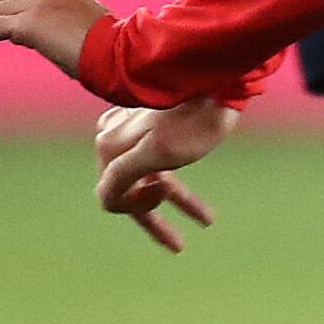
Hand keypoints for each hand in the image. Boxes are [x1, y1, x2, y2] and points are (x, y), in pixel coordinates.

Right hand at [93, 100, 233, 249]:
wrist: (220, 78)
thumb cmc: (193, 120)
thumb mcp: (158, 153)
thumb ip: (123, 175)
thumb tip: (104, 198)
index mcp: (109, 145)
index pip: (111, 197)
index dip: (138, 206)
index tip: (165, 191)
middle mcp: (113, 138)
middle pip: (129, 191)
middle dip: (154, 217)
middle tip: (178, 244)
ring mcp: (132, 130)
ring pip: (149, 177)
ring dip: (177, 200)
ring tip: (207, 219)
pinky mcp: (153, 125)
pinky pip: (160, 162)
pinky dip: (179, 182)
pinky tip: (201, 203)